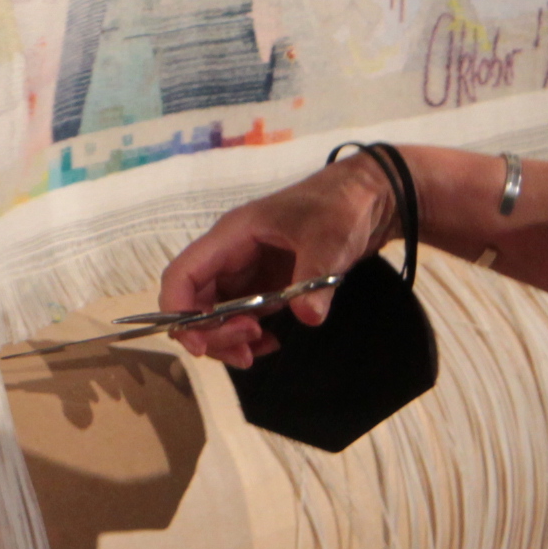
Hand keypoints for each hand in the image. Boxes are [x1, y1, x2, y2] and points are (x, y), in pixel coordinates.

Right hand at [155, 160, 394, 366]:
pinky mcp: (265, 285)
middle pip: (195, 302)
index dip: (180, 312)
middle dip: (211, 334)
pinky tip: (272, 344)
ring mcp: (247, 272)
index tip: (200, 346)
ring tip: (260, 351)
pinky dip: (250, 337)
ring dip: (228, 340)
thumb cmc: (341, 206)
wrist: (367, 198)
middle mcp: (231, 256)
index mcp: (232, 237)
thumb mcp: (330, 237)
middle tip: (248, 350)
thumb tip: (307, 317)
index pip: (183, 275)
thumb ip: (313, 276)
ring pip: (216, 315)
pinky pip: (243, 317)